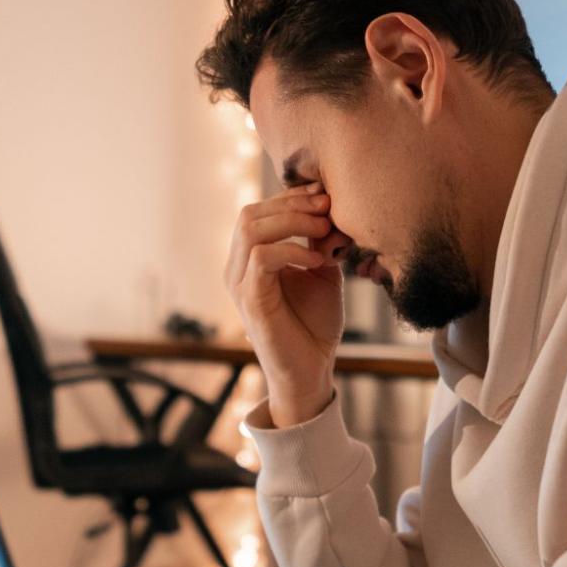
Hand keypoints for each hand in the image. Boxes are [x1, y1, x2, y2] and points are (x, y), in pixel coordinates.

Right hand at [226, 183, 342, 426]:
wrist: (311, 369)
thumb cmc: (314, 324)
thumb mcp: (321, 271)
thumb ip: (319, 241)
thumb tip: (328, 209)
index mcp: (250, 259)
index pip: (259, 211)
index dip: (291, 197)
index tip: (326, 197)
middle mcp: (238, 269)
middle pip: (250, 214)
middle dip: (292, 204)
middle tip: (328, 209)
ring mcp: (240, 284)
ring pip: (250, 229)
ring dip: (292, 221)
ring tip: (324, 230)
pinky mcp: (251, 301)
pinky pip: (262, 257)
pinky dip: (293, 251)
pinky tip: (318, 260)